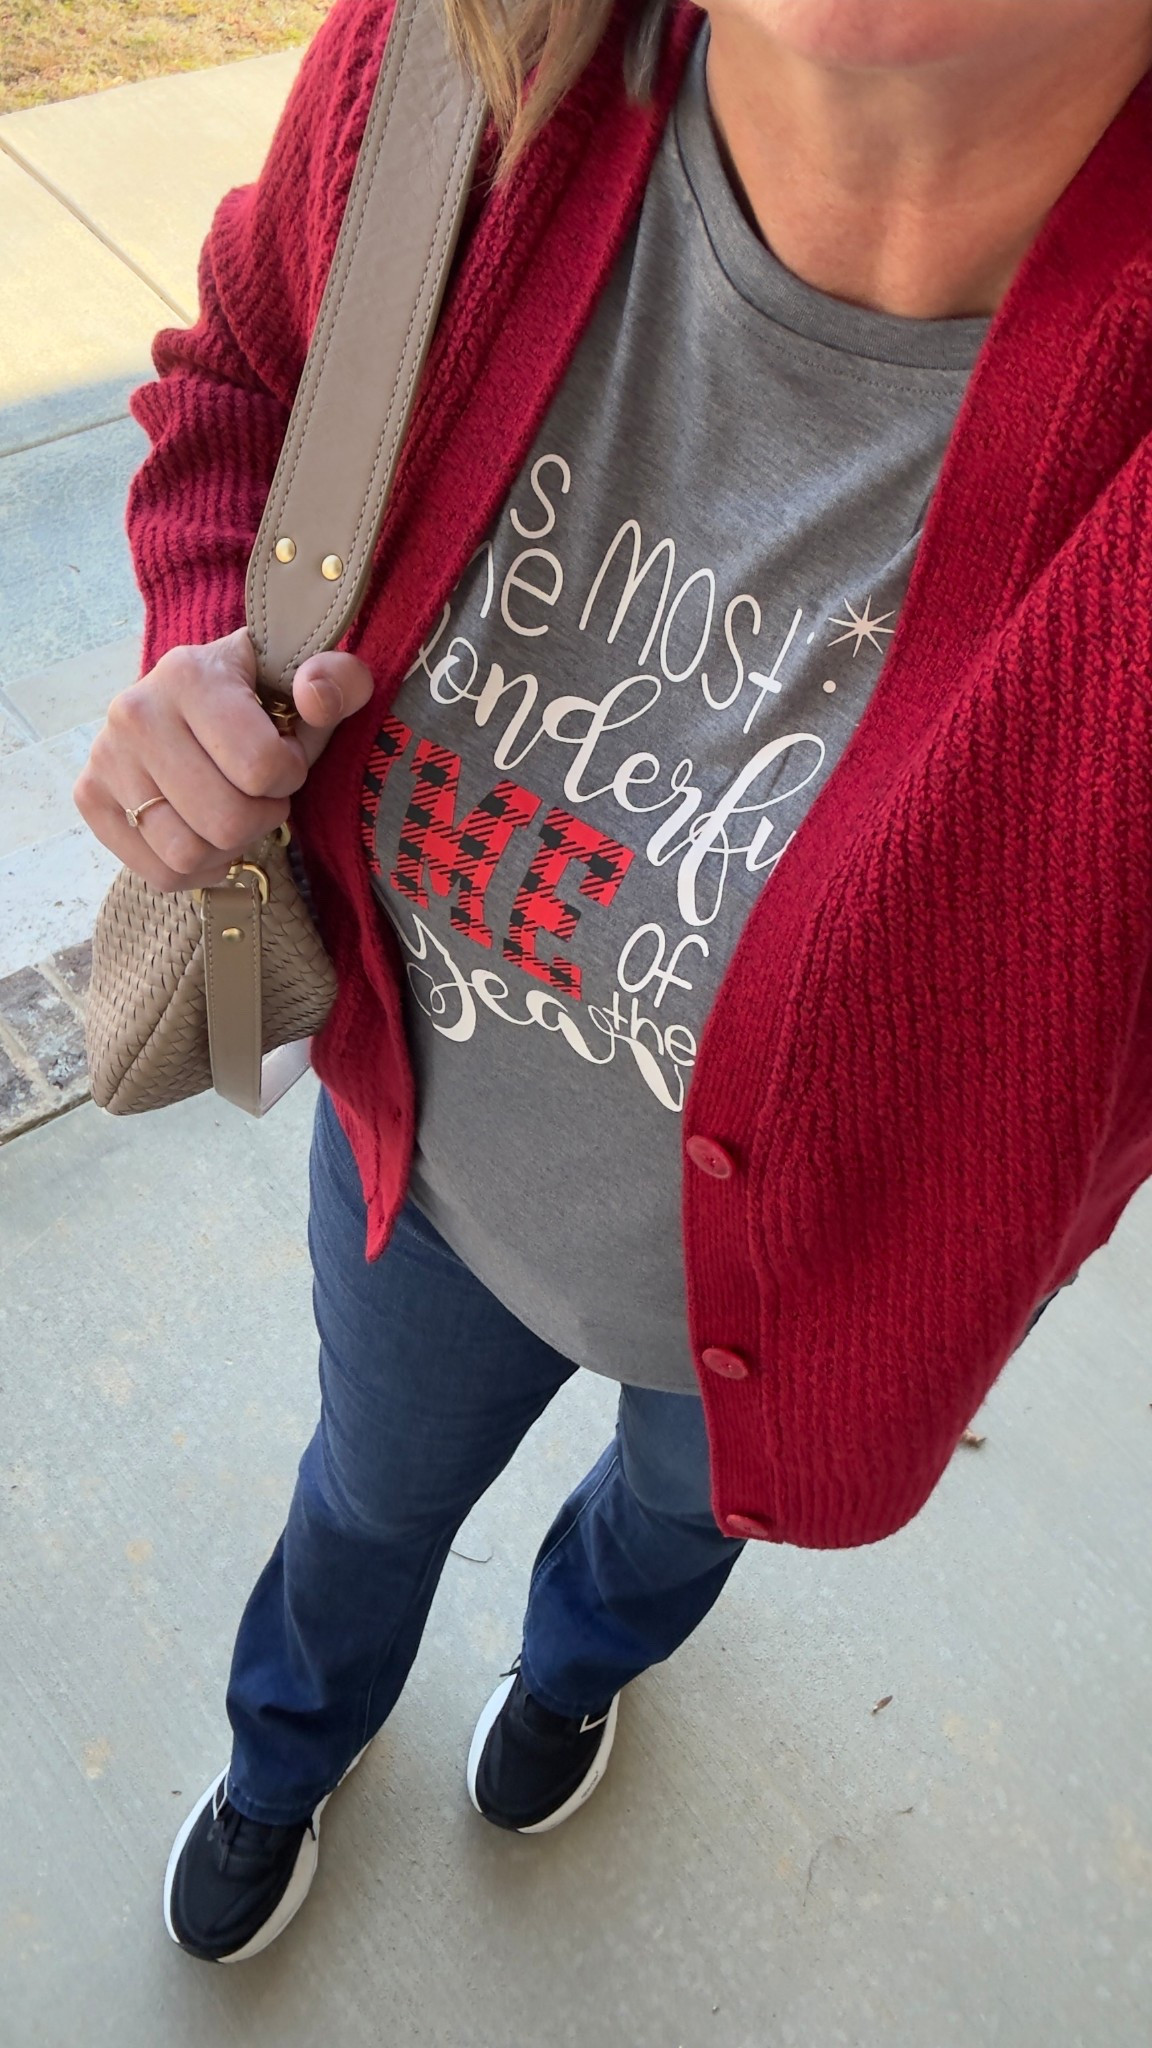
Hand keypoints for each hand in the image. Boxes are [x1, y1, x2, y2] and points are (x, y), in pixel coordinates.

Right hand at [74, 628, 374, 891]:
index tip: (282, 756)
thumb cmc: (261, 697)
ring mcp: (106, 758)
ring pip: (188, 855)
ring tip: (232, 808)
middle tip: (260, 792)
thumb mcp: (312, 678)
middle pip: (226, 822)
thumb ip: (339, 680)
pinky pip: (160, 873)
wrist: (193, 697)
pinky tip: (206, 833)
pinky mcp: (91, 798)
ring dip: (229, 847)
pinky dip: (197, 868)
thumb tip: (313, 697)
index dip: (288, 776)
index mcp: (190, 675)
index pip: (261, 768)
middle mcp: (136, 714)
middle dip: (261, 816)